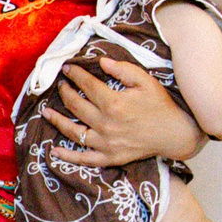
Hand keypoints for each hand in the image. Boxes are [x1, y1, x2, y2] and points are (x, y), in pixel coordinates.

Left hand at [46, 58, 199, 167]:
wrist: (175, 134)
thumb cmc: (160, 105)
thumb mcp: (145, 81)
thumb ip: (123, 70)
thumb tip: (100, 63)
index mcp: (114, 103)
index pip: (87, 86)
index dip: (75, 75)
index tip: (67, 69)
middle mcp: (105, 124)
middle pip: (76, 106)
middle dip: (65, 93)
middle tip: (60, 85)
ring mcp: (105, 143)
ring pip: (73, 131)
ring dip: (57, 120)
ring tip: (46, 112)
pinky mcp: (109, 158)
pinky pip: (83, 159)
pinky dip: (67, 156)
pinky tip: (53, 151)